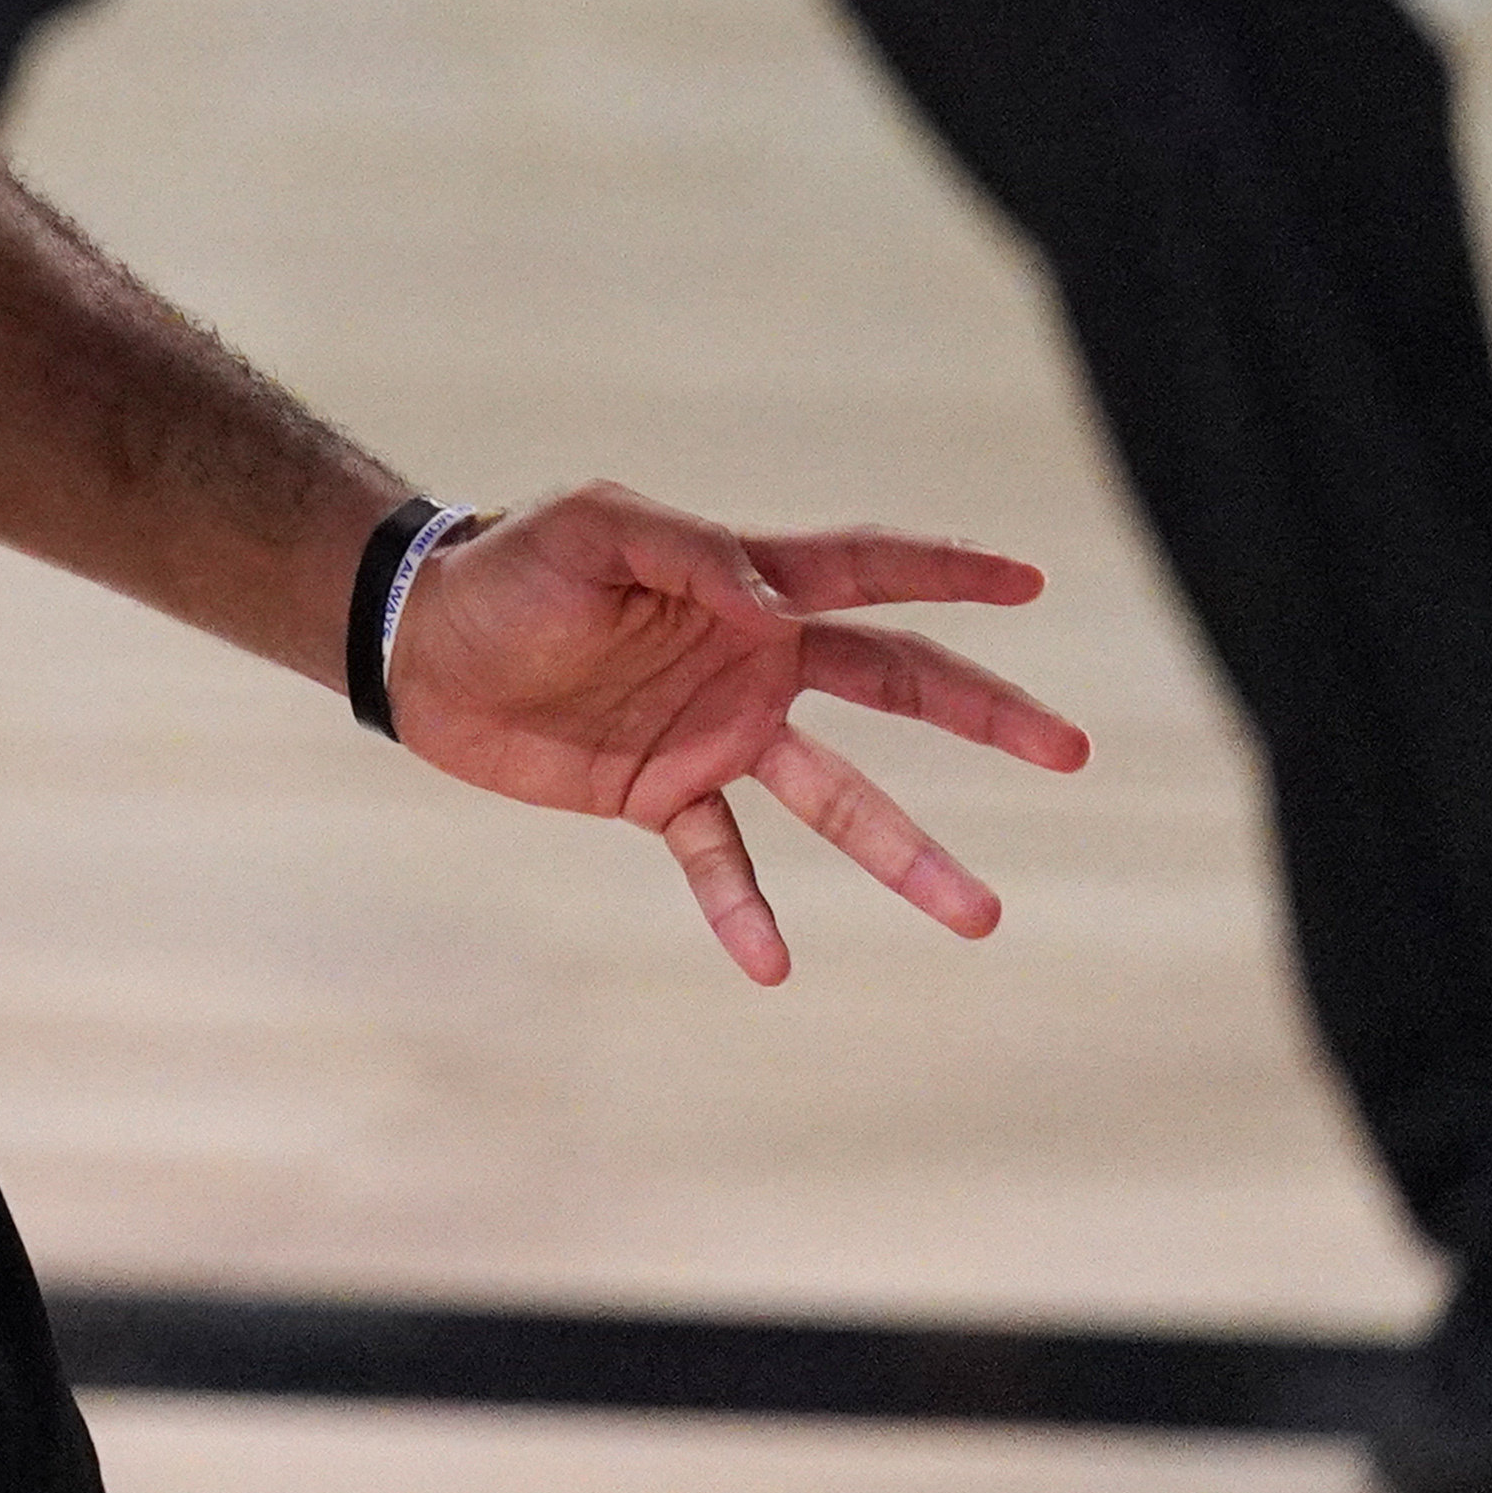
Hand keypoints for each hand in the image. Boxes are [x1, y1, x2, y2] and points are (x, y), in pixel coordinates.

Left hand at [386, 484, 1087, 983]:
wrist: (420, 644)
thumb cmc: (504, 571)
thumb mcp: (590, 529)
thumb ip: (686, 551)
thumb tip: (772, 601)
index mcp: (743, 586)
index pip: (866, 573)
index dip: (947, 571)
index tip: (1028, 579)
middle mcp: (751, 660)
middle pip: (895, 685)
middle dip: (985, 714)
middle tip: (1071, 749)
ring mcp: (714, 732)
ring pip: (839, 798)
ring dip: (908, 854)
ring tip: (983, 916)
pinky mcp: (661, 794)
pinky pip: (724, 861)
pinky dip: (747, 911)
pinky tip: (773, 964)